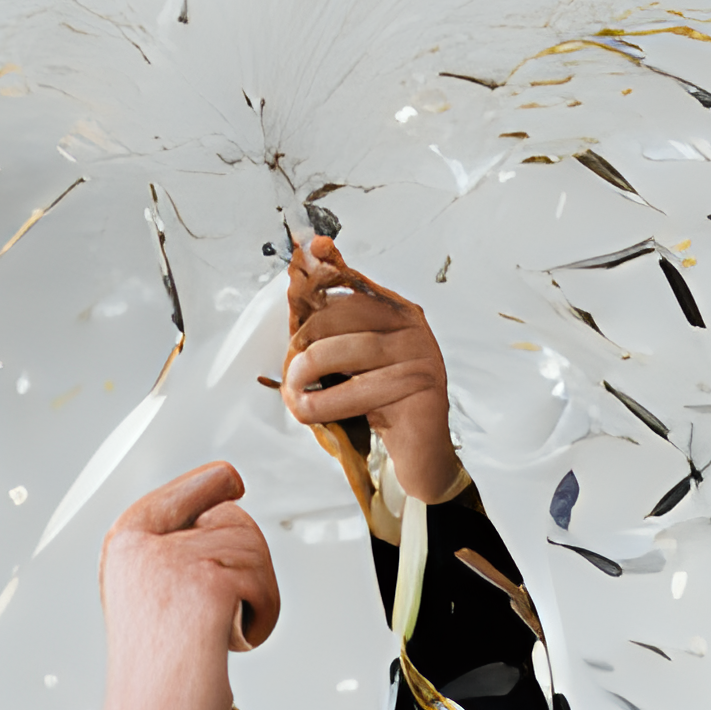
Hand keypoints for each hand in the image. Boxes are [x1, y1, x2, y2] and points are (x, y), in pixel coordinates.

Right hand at [96, 459, 276, 709]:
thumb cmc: (156, 676)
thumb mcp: (150, 595)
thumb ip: (173, 552)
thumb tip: (224, 503)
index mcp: (125, 544)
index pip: (181, 492)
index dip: (211, 485)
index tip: (229, 478)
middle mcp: (143, 545)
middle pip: (232, 519)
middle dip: (244, 565)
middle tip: (218, 613)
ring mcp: (173, 561)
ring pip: (253, 549)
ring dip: (255, 596)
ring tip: (220, 633)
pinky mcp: (206, 584)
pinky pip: (262, 580)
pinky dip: (262, 617)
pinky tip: (230, 640)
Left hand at [284, 239, 459, 506]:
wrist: (420, 457)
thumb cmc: (380, 407)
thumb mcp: (353, 362)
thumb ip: (334, 327)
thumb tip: (309, 272)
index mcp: (397, 312)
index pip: (354, 282)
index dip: (325, 270)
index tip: (307, 252)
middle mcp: (411, 327)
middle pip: (342, 314)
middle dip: (303, 343)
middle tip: (289, 373)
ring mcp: (419, 355)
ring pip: (343, 352)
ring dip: (305, 377)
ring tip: (295, 397)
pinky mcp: (418, 388)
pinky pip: (356, 391)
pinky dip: (322, 404)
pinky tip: (309, 411)